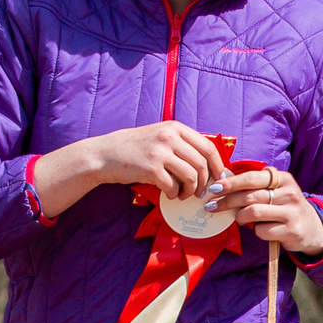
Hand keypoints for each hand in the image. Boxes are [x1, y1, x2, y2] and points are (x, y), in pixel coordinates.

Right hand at [32, 121, 224, 217]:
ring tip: (183, 195)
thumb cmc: (134, 148)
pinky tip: (170, 194)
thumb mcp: (159, 136)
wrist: (104, 154)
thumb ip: (181, 144)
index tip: (217, 178)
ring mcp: (160, 152)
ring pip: (191, 176)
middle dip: (205, 182)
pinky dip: (175, 194)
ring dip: (191, 191)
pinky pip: (174, 186)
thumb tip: (209, 163)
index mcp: (175, 127)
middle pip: (202, 163)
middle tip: (200, 192)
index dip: (217, 165)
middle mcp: (169, 136)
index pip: (208, 146)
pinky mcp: (150, 168)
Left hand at [217, 166, 322, 255]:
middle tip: (212, 206)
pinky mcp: (291, 230)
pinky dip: (256, 231)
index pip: (251, 178)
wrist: (312, 228)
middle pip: (249, 196)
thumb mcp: (277, 190)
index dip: (230, 183)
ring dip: (240, 217)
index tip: (214, 188)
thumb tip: (222, 185)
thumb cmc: (285, 207)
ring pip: (253, 213)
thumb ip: (256, 186)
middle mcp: (289, 193)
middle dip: (227, 202)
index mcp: (283, 178)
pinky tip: (260, 229)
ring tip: (238, 219)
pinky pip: (262, 230)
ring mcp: (292, 212)